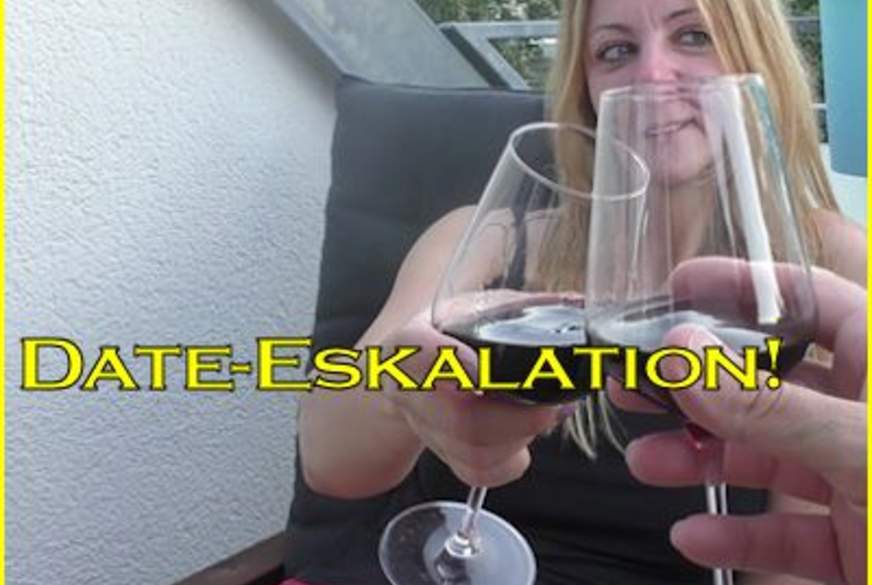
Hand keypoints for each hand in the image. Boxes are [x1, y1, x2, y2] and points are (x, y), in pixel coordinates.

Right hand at [382, 310, 563, 487]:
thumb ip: (521, 306)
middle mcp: (411, 391)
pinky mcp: (444, 456)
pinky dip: (513, 459)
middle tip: (551, 405)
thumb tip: (576, 302)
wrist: (410, 372)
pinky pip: (481, 472)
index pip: (418, 353)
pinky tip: (524, 435)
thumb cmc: (450, 335)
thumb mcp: (476, 308)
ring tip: (545, 413)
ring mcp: (425, 429)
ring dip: (521, 437)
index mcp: (410, 343)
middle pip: (460, 418)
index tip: (478, 372)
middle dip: (515, 418)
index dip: (447, 364)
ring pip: (473, 452)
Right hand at [613, 260, 866, 584]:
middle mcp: (870, 412)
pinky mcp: (857, 540)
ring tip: (649, 464)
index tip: (670, 292)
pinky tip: (696, 536)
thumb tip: (684, 353)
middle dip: (697, 387)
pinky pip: (785, 526)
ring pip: (765, 455)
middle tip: (636, 386)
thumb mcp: (869, 453)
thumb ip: (772, 407)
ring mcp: (863, 477)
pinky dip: (737, 532)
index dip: (739, 289)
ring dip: (701, 460)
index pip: (808, 298)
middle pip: (767, 380)